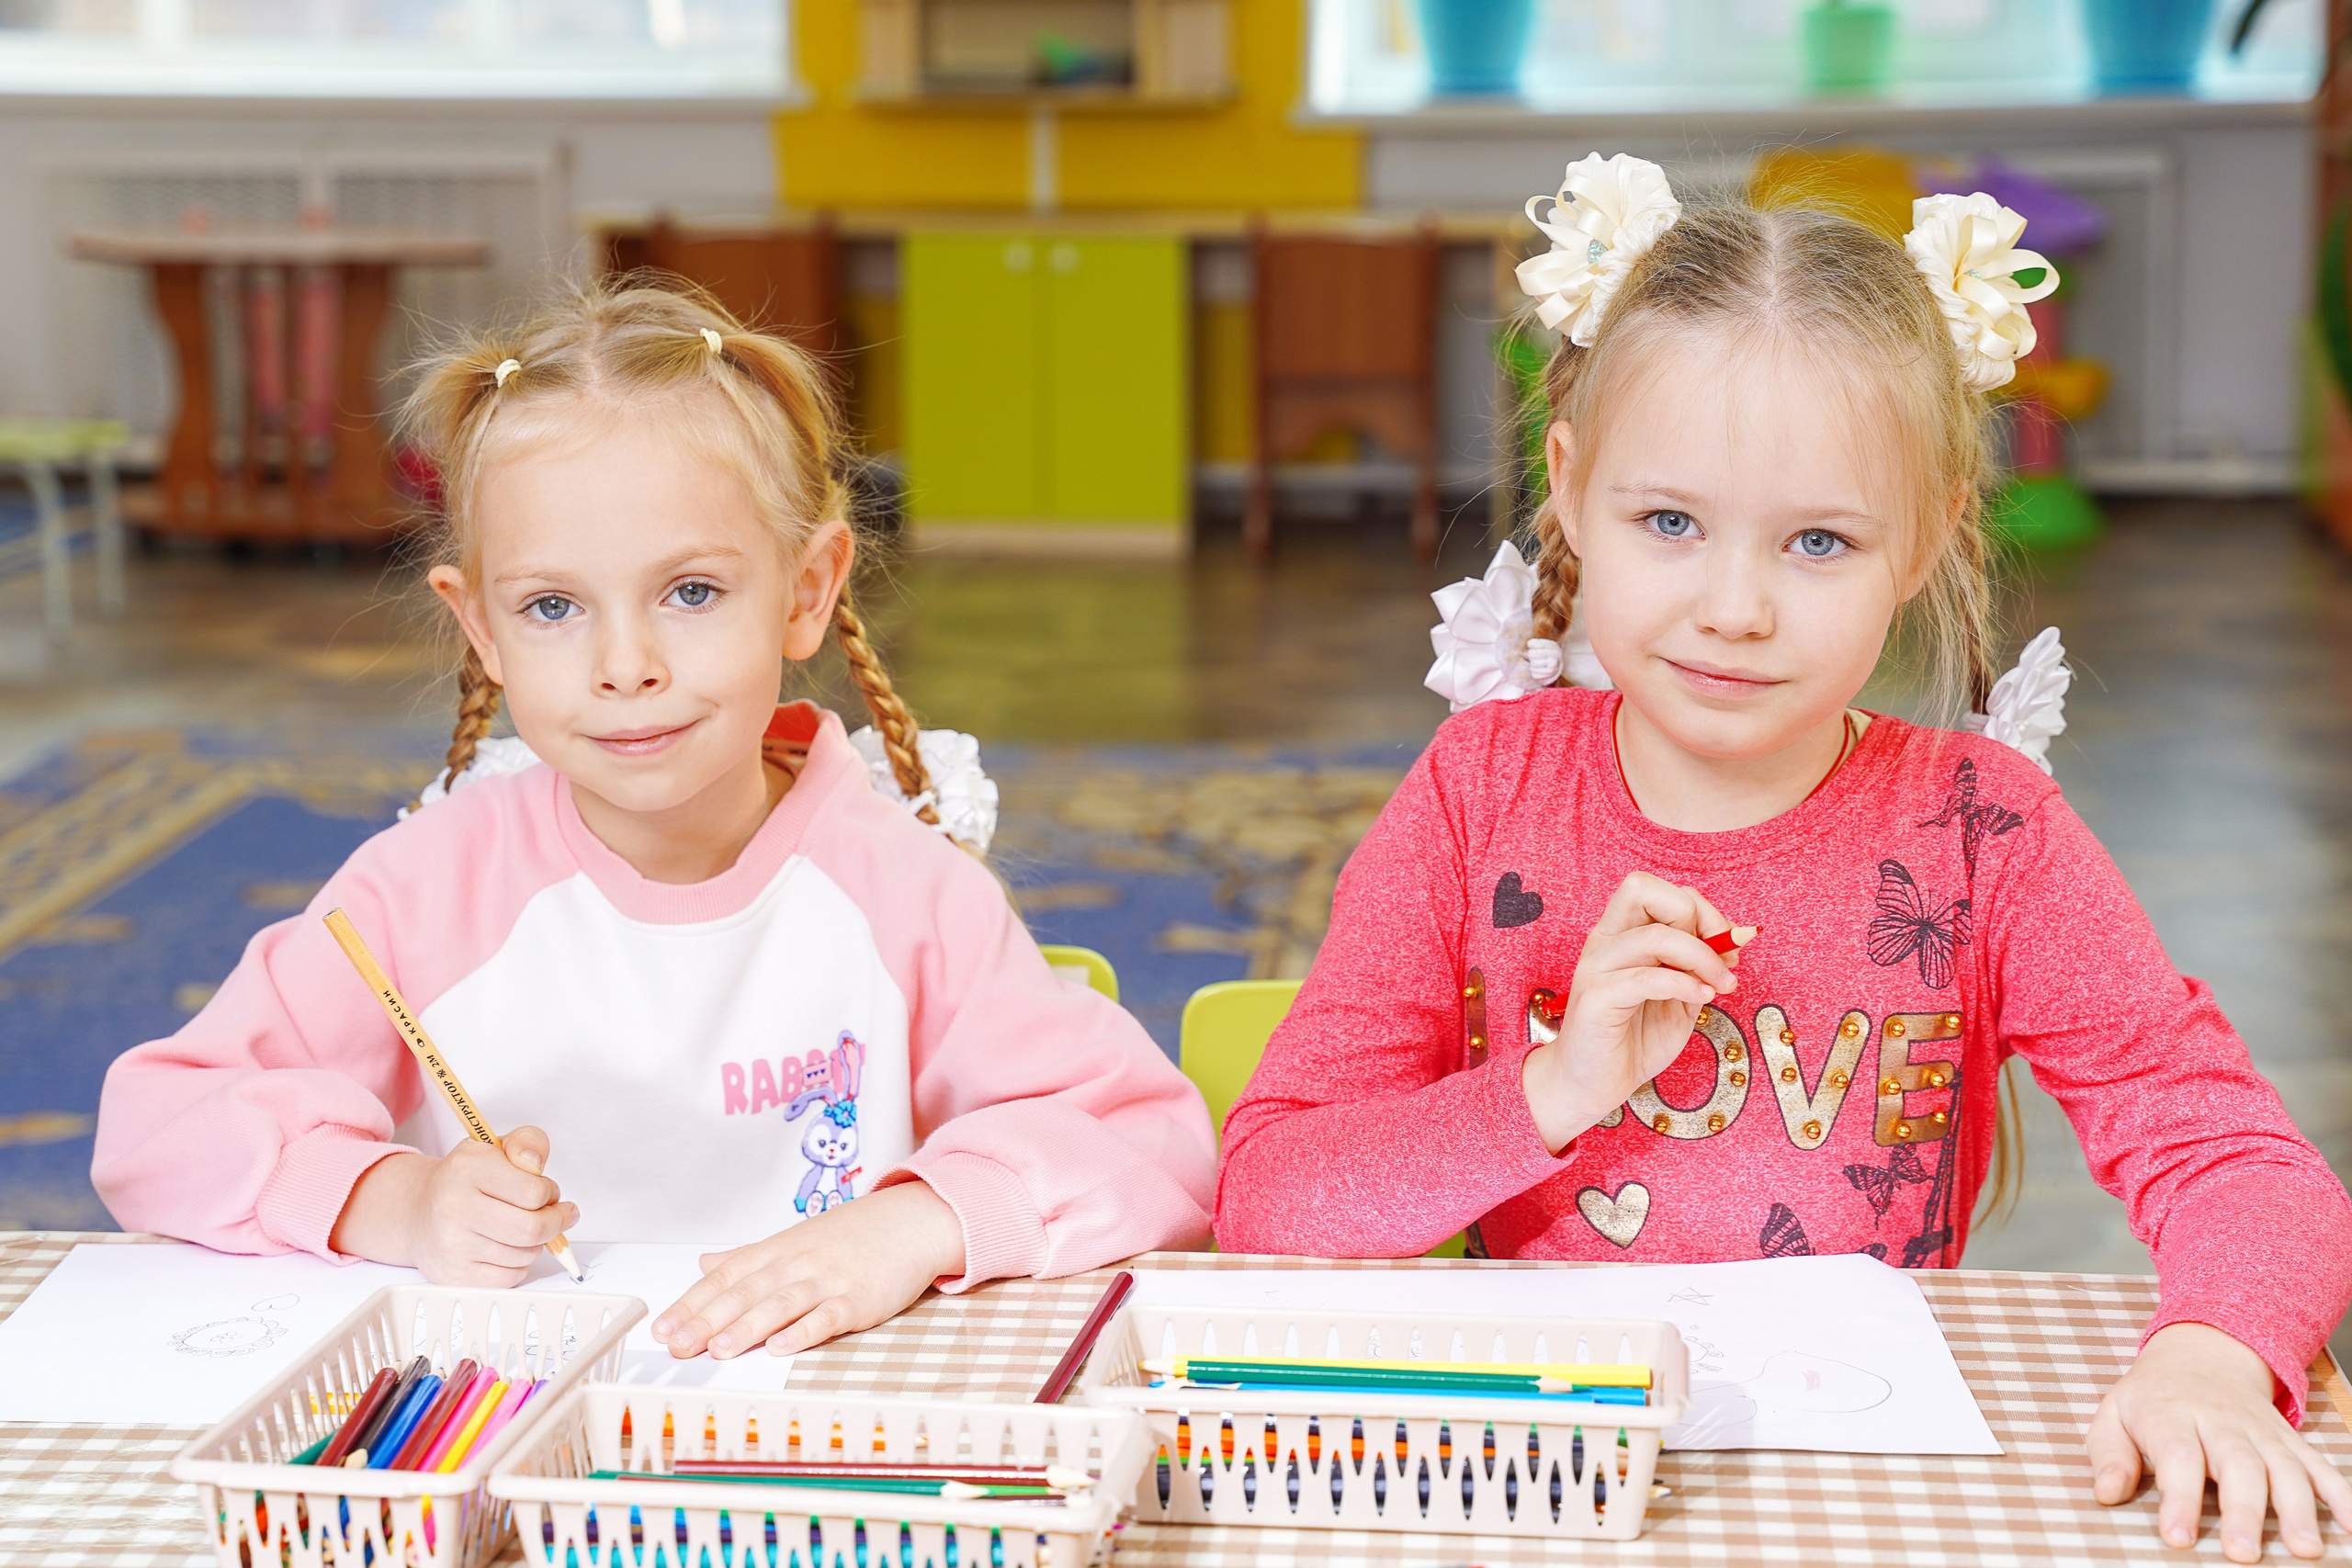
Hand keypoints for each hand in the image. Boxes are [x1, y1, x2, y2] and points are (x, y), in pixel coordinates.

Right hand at [329, 1125, 578, 1286]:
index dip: (549, 1192)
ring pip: (525, 1254)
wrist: (417, 1213)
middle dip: (554, 1222)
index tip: (547, 1191)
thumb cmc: (465, 1181)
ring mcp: (453, 1245)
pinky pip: (511, 1277)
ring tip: (521, 1226)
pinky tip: (508, 1248)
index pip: (533, 1191)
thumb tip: (536, 1163)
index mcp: (467, 1169)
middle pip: (532, 1228)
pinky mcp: (456, 1275)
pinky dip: (519, 1264)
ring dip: (536, 1242)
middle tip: (555, 1214)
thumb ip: (528, 1142)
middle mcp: (454, 1207)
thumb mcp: (494, 1148)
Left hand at [651, 1181, 966, 1359]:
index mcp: (776, 1251)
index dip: (693, 1303)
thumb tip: (705, 1265)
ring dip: (748, 1327)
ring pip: (781, 1303)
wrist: (909, 1222)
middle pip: (745, 1292)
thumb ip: (747, 1258)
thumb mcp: (794, 1241)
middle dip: (709, 1320)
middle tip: (679, 1344)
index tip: (663, 1328)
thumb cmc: (851, 1236)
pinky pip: (828, 1316)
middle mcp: (796, 1263)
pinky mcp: (858, 1299)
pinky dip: (803, 1331)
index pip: (725, 1277)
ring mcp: (828, 1280)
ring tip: (719, 1350)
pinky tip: (781, 1346)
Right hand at [1520, 872, 1739, 1153]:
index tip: (1727, 943)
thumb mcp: (1679, 996)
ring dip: (1701, 958)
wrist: (1591, 1086)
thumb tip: (1737, 938)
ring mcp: (1595, 968)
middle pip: (1643, 889)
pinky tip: (1701, 1001)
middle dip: (1696, 916)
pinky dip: (1684, 984)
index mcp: (1619, 934)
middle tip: (1722, 957)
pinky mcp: (1596, 999)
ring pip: (1654, 936)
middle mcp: (1603, 942)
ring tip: (1719, 987)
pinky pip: (1647, 978)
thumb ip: (1699, 966)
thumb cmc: (1634, 1039)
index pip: (1654, 889)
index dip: (1700, 907)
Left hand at [2088, 1321, 2351, 1560]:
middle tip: (2243, 1554)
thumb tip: (2107, 1493)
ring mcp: (2261, 1430)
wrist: (2202, 1353)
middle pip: (2237, 1465)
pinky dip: (2341, 1495)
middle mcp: (2221, 1422)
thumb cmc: (2152, 1399)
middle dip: (2243, 1511)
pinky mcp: (2290, 1439)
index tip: (2178, 1539)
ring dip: (2298, 1509)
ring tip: (2306, 1550)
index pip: (2177, 1457)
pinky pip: (2319, 1465)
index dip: (2179, 1499)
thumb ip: (2109, 1454)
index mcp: (2171, 1415)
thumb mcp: (2114, 1414)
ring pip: (2284, 1467)